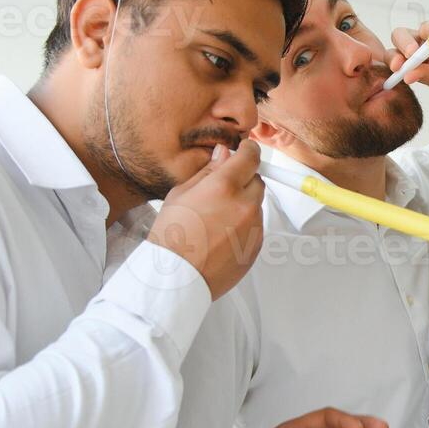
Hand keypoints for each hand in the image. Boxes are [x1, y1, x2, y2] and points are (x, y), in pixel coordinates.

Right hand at [149, 139, 264, 299]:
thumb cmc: (171, 238)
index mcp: (224, 187)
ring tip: (215, 219)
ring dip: (242, 204)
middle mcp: (244, 205)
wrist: (175, 277)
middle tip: (222, 190)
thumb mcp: (181, 194)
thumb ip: (208, 171)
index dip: (249, 151)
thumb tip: (224, 154)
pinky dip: (243, 226)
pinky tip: (220, 235)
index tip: (246, 150)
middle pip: (257, 181)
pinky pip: (255, 227)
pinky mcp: (256, 246)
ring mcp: (253, 228)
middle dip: (244, 180)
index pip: (251, 157)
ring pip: (256, 205)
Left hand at [390, 9, 428, 92]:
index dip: (393, 58)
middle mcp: (421, 42)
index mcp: (415, 60)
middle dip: (405, 42)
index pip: (395, 54)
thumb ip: (427, 77)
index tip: (398, 65)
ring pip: (427, 28)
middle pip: (401, 34)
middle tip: (415, 52)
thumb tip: (407, 76)